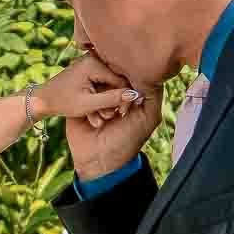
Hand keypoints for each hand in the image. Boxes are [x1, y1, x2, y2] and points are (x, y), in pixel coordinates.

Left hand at [32, 51, 143, 126]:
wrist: (43, 100)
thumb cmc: (63, 102)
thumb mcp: (88, 104)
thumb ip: (112, 100)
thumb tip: (135, 95)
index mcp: (94, 63)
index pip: (121, 80)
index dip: (125, 98)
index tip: (123, 113)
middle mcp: (94, 59)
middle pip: (117, 81)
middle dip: (114, 101)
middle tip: (110, 117)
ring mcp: (91, 64)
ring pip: (110, 85)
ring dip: (106, 102)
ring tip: (98, 117)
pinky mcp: (89, 71)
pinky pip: (102, 84)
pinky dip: (100, 98)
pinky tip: (94, 113)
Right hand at [64, 54, 160, 180]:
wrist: (100, 161)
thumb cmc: (127, 141)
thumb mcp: (148, 117)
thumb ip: (153, 94)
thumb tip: (147, 72)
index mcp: (131, 92)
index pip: (131, 72)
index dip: (131, 80)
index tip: (131, 98)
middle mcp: (113, 91)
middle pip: (113, 74)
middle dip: (116, 91)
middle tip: (119, 112)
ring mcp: (96, 96)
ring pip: (97, 83)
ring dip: (103, 101)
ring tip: (108, 120)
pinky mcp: (80, 102)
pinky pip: (83, 93)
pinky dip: (91, 107)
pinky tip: (95, 121)